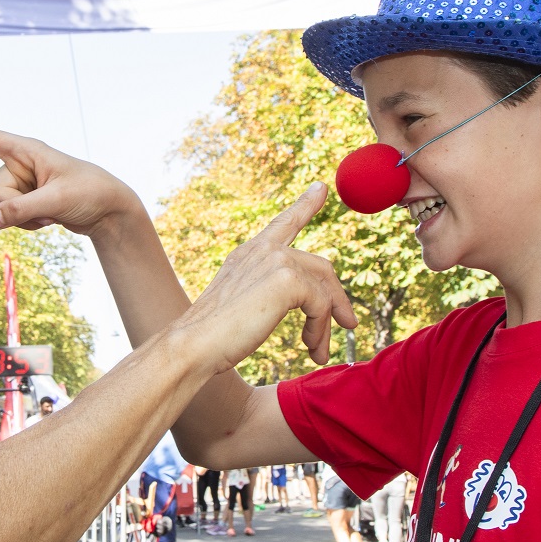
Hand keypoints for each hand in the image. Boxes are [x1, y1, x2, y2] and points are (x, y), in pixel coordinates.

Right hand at [0, 112, 143, 238]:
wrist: (110, 210)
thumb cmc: (90, 193)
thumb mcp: (55, 201)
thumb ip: (20, 210)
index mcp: (25, 149)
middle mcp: (19, 163)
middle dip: (13, 208)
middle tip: (47, 206)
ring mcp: (20, 184)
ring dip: (23, 218)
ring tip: (52, 212)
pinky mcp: (24, 201)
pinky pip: (8, 218)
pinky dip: (27, 224)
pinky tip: (50, 218)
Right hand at [171, 183, 356, 371]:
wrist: (194, 344)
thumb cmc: (213, 336)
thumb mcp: (242, 304)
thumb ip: (267, 293)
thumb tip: (301, 303)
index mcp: (249, 253)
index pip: (284, 223)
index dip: (305, 204)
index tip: (320, 188)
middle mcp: (263, 250)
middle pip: (320, 266)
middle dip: (336, 299)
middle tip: (346, 323)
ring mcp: (276, 260)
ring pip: (323, 289)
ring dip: (326, 324)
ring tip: (320, 352)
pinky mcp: (287, 279)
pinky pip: (321, 304)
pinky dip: (320, 329)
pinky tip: (309, 347)